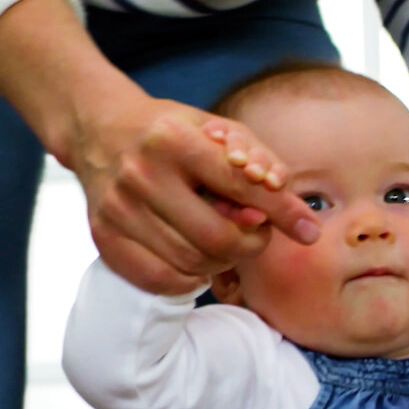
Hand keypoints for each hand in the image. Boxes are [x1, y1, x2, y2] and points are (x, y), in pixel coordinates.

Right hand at [74, 95, 320, 294]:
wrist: (99, 132)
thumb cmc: (171, 132)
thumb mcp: (218, 129)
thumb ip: (260, 163)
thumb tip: (290, 209)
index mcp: (173, 140)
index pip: (241, 185)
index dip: (282, 211)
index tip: (309, 230)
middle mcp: (141, 174)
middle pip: (217, 237)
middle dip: (250, 243)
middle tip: (255, 234)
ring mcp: (118, 209)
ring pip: (191, 262)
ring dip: (220, 261)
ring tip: (223, 241)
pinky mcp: (103, 237)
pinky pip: (159, 279)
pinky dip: (187, 278)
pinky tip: (195, 258)